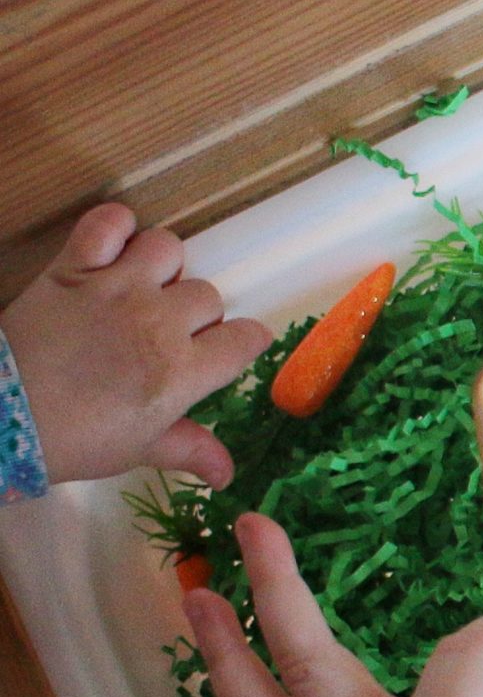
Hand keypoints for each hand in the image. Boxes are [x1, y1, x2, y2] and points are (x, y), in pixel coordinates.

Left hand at [0, 205, 270, 486]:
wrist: (2, 415)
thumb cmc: (74, 439)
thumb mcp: (137, 450)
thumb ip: (188, 449)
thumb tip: (227, 473)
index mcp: (183, 371)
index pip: (244, 340)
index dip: (245, 343)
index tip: (232, 348)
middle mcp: (160, 321)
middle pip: (208, 296)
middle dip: (197, 314)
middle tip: (171, 332)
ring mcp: (118, 288)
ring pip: (169, 250)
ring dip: (163, 267)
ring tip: (145, 287)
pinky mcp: (75, 267)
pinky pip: (109, 222)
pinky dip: (116, 225)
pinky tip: (115, 246)